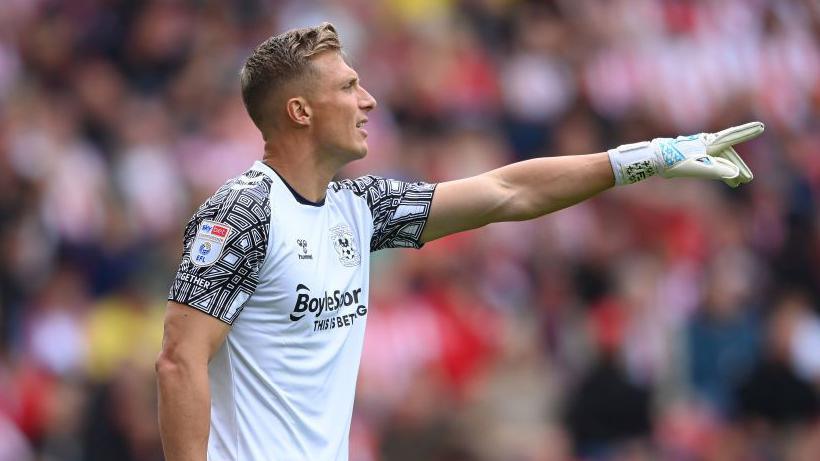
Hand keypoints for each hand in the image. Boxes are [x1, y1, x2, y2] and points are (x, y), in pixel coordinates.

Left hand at [608, 121, 763, 187]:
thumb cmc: (672, 163)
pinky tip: (720, 177)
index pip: (731, 137)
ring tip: (737, 183)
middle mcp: (703, 143)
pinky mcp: (689, 155)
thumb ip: (716, 170)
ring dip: (728, 170)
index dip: (746, 132)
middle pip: (727, 153)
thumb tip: (735, 173)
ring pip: (718, 158)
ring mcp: (696, 148)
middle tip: (748, 180)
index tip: (761, 126)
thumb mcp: (695, 168)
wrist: (650, 160)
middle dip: (738, 166)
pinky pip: (709, 160)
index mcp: (707, 144)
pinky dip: (717, 169)